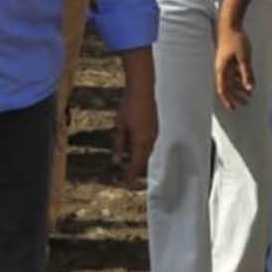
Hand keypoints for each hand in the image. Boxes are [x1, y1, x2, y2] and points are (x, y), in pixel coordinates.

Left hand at [111, 66, 157, 183]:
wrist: (142, 89)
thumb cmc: (129, 106)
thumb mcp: (119, 127)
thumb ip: (119, 145)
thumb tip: (116, 160)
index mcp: (141, 141)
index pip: (136, 164)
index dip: (130, 175)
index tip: (125, 182)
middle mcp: (150, 139)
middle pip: (143, 160)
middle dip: (135, 169)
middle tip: (127, 176)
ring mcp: (154, 133)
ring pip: (147, 152)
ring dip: (139, 159)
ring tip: (131, 165)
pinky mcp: (154, 127)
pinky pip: (149, 144)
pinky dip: (143, 150)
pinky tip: (137, 149)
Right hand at [215, 26, 254, 109]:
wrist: (230, 24)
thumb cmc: (236, 40)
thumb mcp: (244, 58)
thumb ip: (247, 74)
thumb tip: (250, 89)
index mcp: (222, 69)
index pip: (223, 89)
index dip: (228, 100)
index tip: (234, 109)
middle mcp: (221, 68)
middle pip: (228, 87)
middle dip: (237, 96)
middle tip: (246, 104)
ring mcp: (225, 64)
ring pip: (232, 80)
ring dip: (240, 88)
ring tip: (250, 95)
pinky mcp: (229, 59)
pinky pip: (234, 73)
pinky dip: (241, 79)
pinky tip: (248, 83)